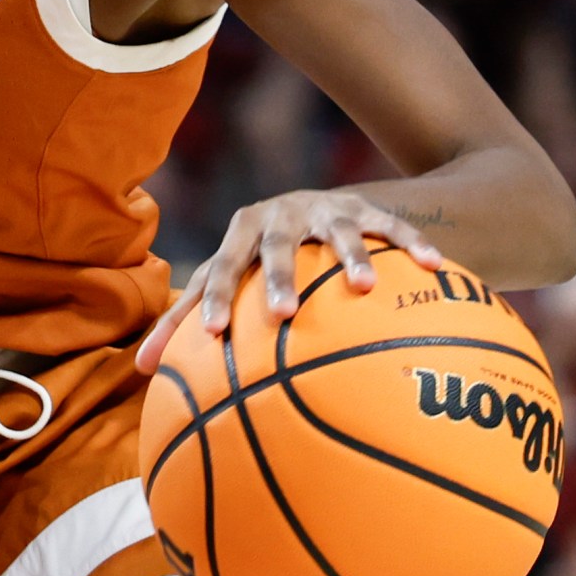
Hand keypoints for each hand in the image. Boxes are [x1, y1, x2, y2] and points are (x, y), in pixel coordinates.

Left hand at [134, 189, 445, 372]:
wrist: (315, 205)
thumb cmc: (256, 258)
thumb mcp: (226, 276)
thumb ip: (186, 320)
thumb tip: (140, 370)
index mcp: (241, 232)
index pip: (221, 267)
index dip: (215, 299)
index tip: (213, 336)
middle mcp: (281, 215)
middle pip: (275, 245)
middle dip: (278, 277)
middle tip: (283, 316)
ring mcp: (326, 210)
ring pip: (338, 231)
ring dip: (350, 255)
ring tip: (362, 287)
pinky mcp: (367, 209)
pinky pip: (392, 226)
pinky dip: (412, 243)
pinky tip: (435, 266)